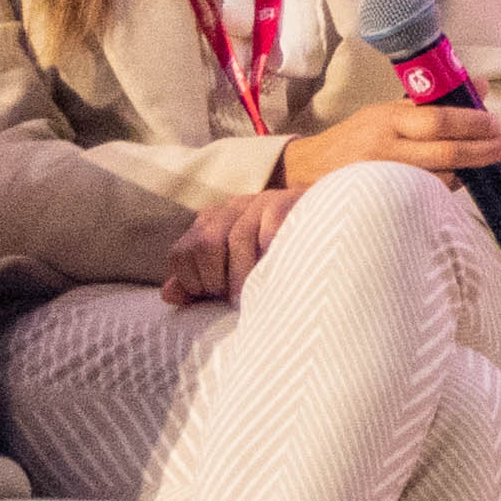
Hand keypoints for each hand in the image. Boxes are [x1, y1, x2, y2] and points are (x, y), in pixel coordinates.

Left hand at [160, 188, 291, 303]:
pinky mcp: (289, 202)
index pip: (182, 252)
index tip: (214, 297)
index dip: (193, 281)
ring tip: (253, 297)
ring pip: (235, 239)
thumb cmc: (276, 259)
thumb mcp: (233, 272)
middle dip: (216, 279)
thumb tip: (168, 294)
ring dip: (243, 276)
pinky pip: (267, 232)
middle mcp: (234, 206)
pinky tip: (277, 270)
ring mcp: (262, 201)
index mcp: (213, 220)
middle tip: (234, 299)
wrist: (332, 225)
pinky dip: (269, 256)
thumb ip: (200, 282)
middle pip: (204, 243)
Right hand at [284, 85, 500, 190]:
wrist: (307, 171)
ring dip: (470, 170)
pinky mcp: (381, 201)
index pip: (438, 120)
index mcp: (387, 120)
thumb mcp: (388, 111)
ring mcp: (383, 178)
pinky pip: (426, 196)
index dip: (473, 123)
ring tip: (488, 162)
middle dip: (487, 150)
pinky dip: (448, 188)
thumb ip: (433, 101)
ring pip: (441, 179)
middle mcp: (385, 149)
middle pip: (447, 152)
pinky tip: (460, 180)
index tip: (497, 124)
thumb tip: (481, 84)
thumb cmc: (356, 137)